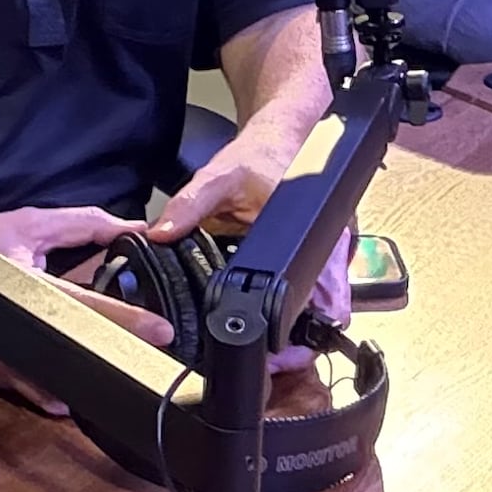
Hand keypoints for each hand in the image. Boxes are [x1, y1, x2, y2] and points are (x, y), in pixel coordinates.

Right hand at [0, 207, 173, 414]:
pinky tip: (72, 393)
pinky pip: (29, 390)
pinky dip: (53, 391)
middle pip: (75, 354)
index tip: (161, 331)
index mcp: (24, 289)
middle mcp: (12, 332)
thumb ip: (80, 225)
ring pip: (53, 383)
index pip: (85, 307)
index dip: (126, 319)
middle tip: (148, 361)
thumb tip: (130, 228)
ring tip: (115, 377)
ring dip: (84, 381)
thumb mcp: (25, 225)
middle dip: (112, 359)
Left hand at [153, 123, 348, 343]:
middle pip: (327, 313)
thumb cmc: (264, 153)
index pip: (322, 297)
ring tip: (275, 344)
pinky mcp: (322, 254)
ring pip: (324, 307)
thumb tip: (162, 233)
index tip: (280, 353)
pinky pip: (315, 291)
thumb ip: (189, 206)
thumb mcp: (220, 176)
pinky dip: (300, 306)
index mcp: (313, 231)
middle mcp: (330, 246)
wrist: (286, 133)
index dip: (301, 333)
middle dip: (302, 341)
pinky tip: (277, 312)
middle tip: (273, 358)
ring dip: (303, 327)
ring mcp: (330, 252)